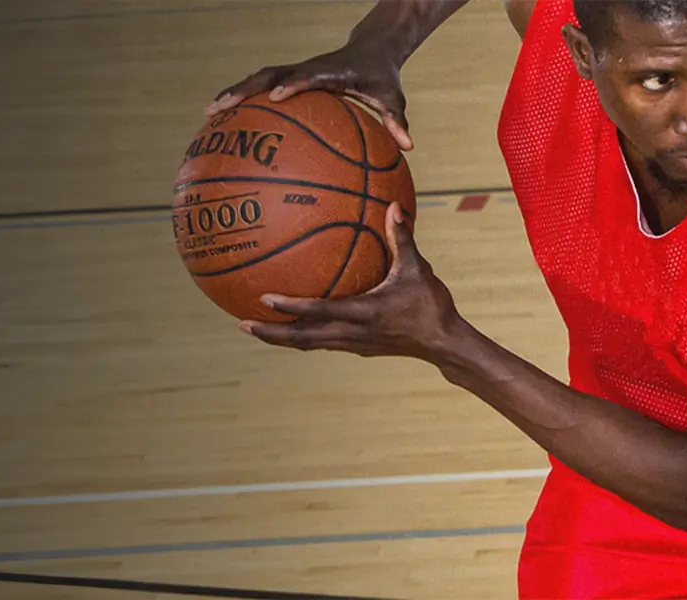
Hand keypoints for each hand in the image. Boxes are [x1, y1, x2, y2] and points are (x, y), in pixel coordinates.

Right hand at [206, 44, 414, 150]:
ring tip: (209, 112)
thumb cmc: (382, 77)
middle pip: (269, 74)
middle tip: (218, 107)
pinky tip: (225, 121)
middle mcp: (307, 69)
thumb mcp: (393, 97)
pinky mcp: (291, 77)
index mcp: (330, 72)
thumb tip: (408, 146)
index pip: (309, 76)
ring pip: (259, 78)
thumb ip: (397, 120)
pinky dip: (243, 99)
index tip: (276, 97)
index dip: (293, 84)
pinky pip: (263, 87)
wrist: (372, 48)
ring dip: (235, 92)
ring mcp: (296, 72)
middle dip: (244, 89)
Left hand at [239, 204, 464, 361]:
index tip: (264, 298)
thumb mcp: (417, 269)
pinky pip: (321, 342)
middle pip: (302, 339)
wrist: (444, 343)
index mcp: (364, 313)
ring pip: (308, 344)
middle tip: (242, 323)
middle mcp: (352, 333)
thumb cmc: (431, 305)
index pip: (319, 311)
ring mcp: (352, 344)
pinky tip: (290, 326)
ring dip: (280, 338)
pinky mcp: (357, 348)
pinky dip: (301, 336)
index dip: (291, 307)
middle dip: (271, 333)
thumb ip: (401, 238)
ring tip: (253, 328)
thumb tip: (393, 206)